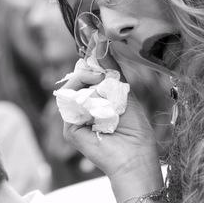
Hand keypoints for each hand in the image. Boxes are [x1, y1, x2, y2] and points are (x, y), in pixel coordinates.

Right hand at [61, 53, 163, 200]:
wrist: (136, 155)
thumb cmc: (135, 129)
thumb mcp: (124, 93)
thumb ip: (112, 72)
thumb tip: (102, 48)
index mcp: (95, 102)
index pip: (85, 78)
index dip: (90, 66)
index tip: (97, 52)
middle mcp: (83, 111)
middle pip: (76, 82)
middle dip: (87, 71)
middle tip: (100, 71)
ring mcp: (76, 120)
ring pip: (70, 91)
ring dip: (84, 81)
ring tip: (99, 80)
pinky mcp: (71, 130)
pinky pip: (68, 105)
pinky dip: (80, 97)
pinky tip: (95, 98)